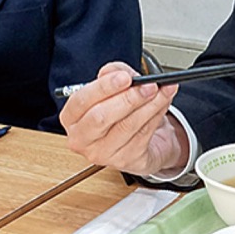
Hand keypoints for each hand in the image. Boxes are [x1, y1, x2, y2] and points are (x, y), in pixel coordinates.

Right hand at [59, 61, 185, 175]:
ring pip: (127, 126)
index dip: (104, 87)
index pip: (81, 101)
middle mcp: (82, 139)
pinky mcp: (126, 160)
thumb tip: (119, 72)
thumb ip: (113, 73)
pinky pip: (144, 134)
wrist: (138, 140)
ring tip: (162, 90)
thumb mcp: (113, 87)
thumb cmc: (118, 113)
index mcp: (72, 118)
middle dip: (129, 98)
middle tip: (148, 85)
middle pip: (102, 117)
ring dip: (150, 104)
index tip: (125, 77)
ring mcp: (103, 154)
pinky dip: (157, 114)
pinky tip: (163, 102)